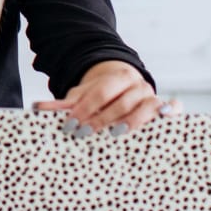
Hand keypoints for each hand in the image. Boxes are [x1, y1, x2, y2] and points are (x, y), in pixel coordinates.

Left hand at [34, 60, 179, 136]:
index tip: (71, 124)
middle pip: (122, 101)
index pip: (100, 92)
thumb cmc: (100, 96)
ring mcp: (153, 96)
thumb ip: (63, 104)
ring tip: (114, 134)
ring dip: (131, 121)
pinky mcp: (166, 108)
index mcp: (117, 76)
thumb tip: (37, 108)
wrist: (123, 87)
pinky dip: (170, 113)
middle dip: (102, 118)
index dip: (85, 108)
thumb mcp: (81, 96)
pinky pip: (173, 109)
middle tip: (85, 133)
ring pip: (147, 106)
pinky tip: (161, 123)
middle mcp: (137, 84)